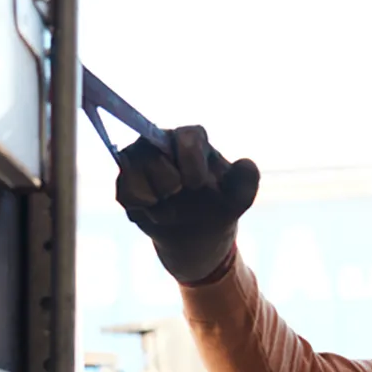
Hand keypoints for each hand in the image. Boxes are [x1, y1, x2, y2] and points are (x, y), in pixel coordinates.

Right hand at [114, 126, 259, 282]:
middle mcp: (160, 141)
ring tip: (169, 206)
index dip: (190, 163)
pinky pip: (125, 192)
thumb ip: (247, 180)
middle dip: (170, 184)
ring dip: (155, 197)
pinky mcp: (124, 181)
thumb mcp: (238, 197)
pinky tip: (155, 212)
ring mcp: (138, 160)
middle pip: (153, 154)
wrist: (194, 235)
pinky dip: (142, 208)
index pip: (185, 136)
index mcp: (191, 138)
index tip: (198, 185)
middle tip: (180, 195)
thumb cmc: (217, 207)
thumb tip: (246, 164)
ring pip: (134, 170)